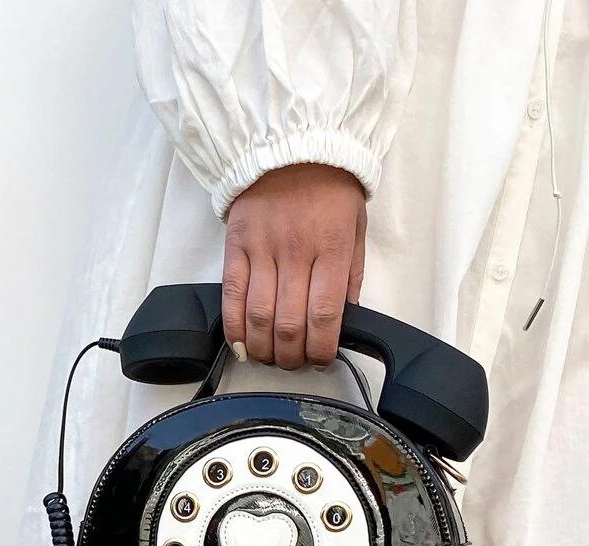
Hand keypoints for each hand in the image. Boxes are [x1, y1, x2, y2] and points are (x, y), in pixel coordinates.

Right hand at [222, 163, 366, 368]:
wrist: (291, 140)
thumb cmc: (329, 185)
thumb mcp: (356, 228)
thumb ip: (351, 276)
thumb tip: (344, 320)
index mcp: (332, 250)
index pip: (324, 316)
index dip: (320, 349)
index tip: (320, 359)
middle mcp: (297, 252)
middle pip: (289, 324)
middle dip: (292, 356)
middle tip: (295, 361)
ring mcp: (263, 249)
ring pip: (259, 318)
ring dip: (264, 349)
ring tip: (270, 357)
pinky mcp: (236, 246)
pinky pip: (232, 296)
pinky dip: (235, 327)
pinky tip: (243, 343)